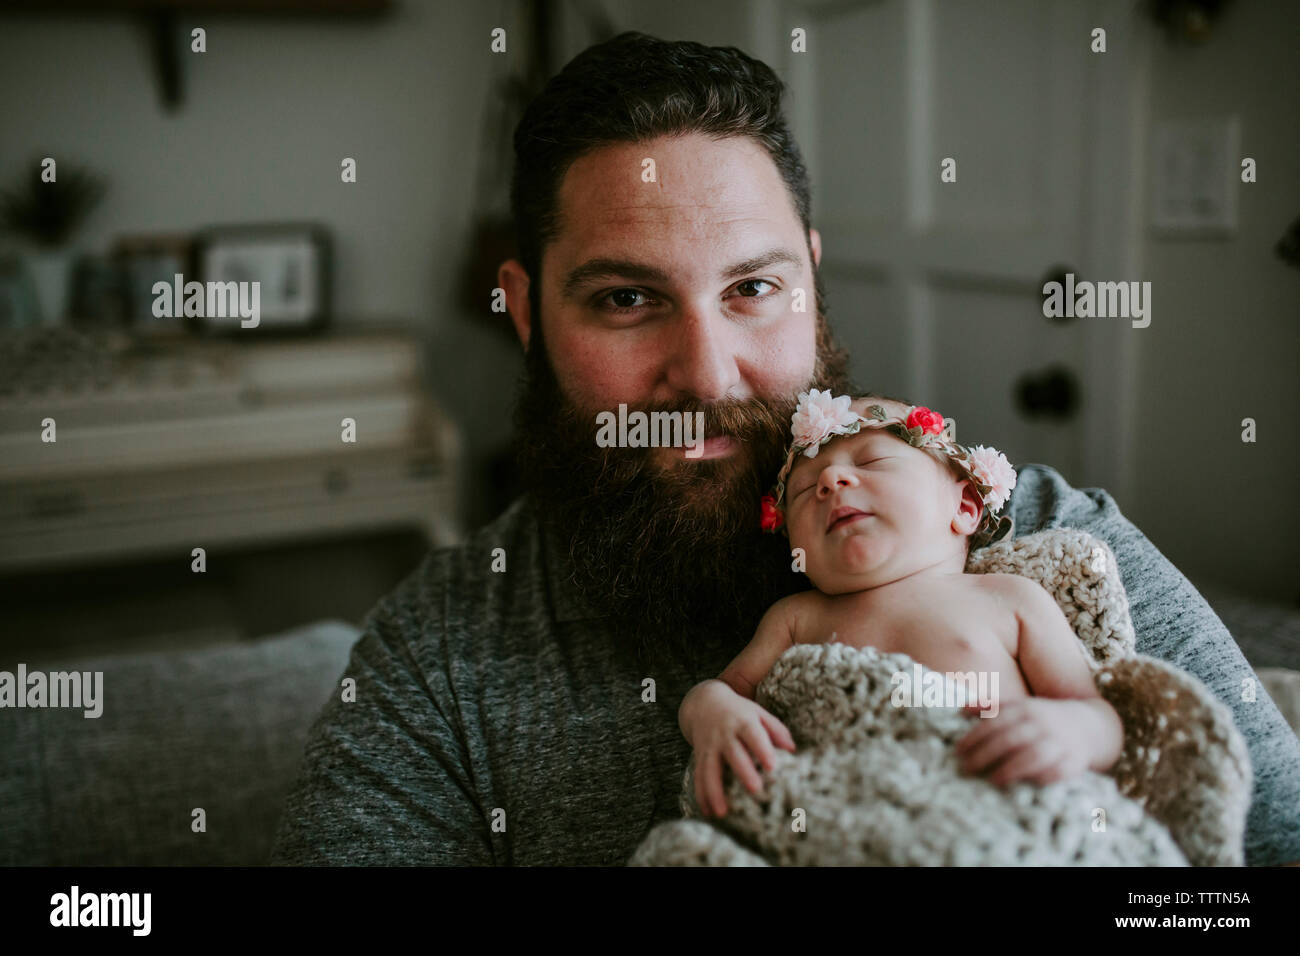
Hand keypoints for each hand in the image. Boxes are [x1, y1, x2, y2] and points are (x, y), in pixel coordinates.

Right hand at [689, 692, 795, 818]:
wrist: (704, 703)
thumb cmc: (739, 712)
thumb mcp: (758, 713)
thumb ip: (776, 729)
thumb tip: (792, 749)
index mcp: (742, 722)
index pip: (753, 734)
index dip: (762, 749)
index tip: (772, 766)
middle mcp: (724, 734)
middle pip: (734, 754)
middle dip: (743, 772)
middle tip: (755, 789)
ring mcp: (710, 746)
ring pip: (710, 769)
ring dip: (715, 791)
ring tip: (722, 812)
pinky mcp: (700, 756)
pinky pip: (699, 776)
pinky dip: (701, 795)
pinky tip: (707, 812)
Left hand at [954, 697, 1102, 787]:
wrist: (1089, 725)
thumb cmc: (1043, 718)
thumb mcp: (1019, 706)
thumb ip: (990, 706)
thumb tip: (960, 710)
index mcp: (1026, 709)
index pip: (995, 723)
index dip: (975, 737)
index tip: (958, 751)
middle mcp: (1042, 724)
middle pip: (1010, 740)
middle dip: (985, 754)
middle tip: (967, 768)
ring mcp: (1059, 743)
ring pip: (1033, 756)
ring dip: (1011, 769)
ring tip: (993, 780)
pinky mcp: (1075, 761)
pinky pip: (1058, 771)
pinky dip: (1043, 777)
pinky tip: (1028, 784)